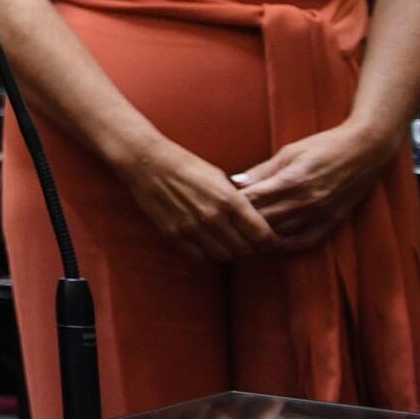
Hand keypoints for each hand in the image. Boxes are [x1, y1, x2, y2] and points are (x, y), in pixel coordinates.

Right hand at [120, 139, 283, 263]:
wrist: (148, 162)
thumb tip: (253, 219)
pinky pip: (199, 256)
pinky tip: (205, 241)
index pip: (262, 235)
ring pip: (224, 256)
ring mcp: (192, 228)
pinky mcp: (174, 234)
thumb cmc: (186, 165)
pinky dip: (205, 252)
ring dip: (229, 252)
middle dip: (251, 248)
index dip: (270, 242)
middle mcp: (213, 218)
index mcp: (230, 201)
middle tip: (248, 242)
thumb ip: (237, 201)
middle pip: (245, 250)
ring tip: (227, 242)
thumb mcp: (220, 178)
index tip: (270, 242)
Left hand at [233, 124, 393, 251]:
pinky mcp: (332, 222)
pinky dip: (286, 245)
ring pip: (280, 234)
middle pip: (263, 221)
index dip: (232, 206)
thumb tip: (235, 182)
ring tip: (240, 237)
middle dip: (241, 224)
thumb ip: (262, 170)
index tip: (217, 207)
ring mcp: (320, 214)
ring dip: (259, 237)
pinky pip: (305, 241)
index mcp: (291, 181)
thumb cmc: (325, 146)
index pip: (253, 201)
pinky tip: (271, 245)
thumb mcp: (289, 152)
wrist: (366, 150)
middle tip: (223, 226)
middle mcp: (305, 201)